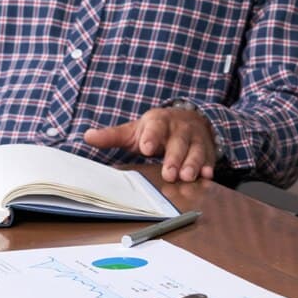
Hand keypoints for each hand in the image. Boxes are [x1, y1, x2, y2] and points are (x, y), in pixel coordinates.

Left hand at [83, 107, 216, 182]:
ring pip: (196, 150)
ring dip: (193, 164)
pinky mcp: (207, 150)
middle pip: (178, 142)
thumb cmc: (156, 129)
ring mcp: (195, 139)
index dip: (152, 137)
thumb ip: (112, 136)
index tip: (147, 147)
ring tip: (187, 177)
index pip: (155, 127)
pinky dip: (209, 166)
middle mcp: (179, 128)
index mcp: (159, 121)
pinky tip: (207, 176)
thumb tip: (87, 137)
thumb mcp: (134, 131)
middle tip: (169, 173)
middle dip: (174, 157)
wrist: (187, 119)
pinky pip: (210, 158)